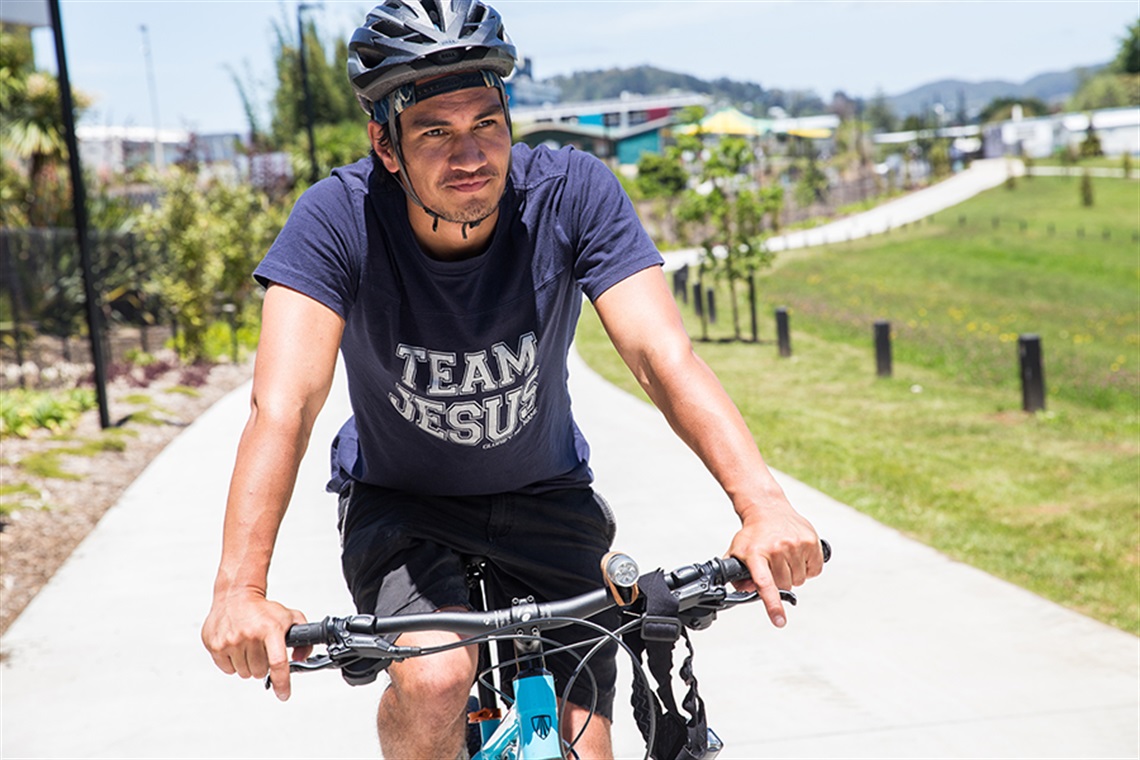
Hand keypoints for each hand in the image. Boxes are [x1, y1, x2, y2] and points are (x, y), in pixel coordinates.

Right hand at [201, 588, 309, 700]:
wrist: (236, 595)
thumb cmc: (263, 609)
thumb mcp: (290, 617)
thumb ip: (303, 639)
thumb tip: (301, 658)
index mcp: (271, 629)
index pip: (278, 663)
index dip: (282, 682)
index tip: (283, 694)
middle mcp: (250, 635)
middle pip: (260, 671)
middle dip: (263, 665)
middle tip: (262, 650)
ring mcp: (231, 640)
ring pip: (244, 672)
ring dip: (248, 665)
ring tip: (249, 647)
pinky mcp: (215, 645)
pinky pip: (227, 669)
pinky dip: (233, 663)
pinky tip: (236, 647)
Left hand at [727, 506, 823, 627]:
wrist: (768, 509)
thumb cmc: (753, 534)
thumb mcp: (737, 553)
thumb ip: (737, 576)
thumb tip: (746, 591)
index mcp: (756, 554)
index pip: (765, 584)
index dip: (773, 605)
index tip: (780, 621)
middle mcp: (776, 548)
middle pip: (785, 585)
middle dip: (779, 582)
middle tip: (773, 566)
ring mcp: (795, 544)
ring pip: (800, 580)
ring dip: (793, 574)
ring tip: (784, 558)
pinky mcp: (811, 541)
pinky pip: (814, 570)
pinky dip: (808, 568)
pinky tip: (797, 556)